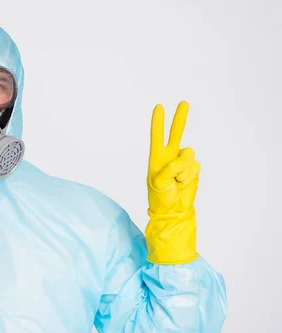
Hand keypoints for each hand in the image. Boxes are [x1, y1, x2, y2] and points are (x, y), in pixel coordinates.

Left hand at [148, 100, 199, 214]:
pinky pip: (195, 166)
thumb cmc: (160, 197)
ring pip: (189, 154)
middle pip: (176, 133)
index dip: (158, 122)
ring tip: (177, 181)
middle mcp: (170, 156)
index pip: (157, 136)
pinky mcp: (192, 169)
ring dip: (184, 169)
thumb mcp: (158, 183)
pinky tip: (184, 183)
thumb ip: (169, 169)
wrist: (174, 210)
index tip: (158, 107)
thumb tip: (181, 160)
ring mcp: (182, 162)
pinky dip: (190, 175)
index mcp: (156, 157)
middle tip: (184, 102)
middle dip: (180, 118)